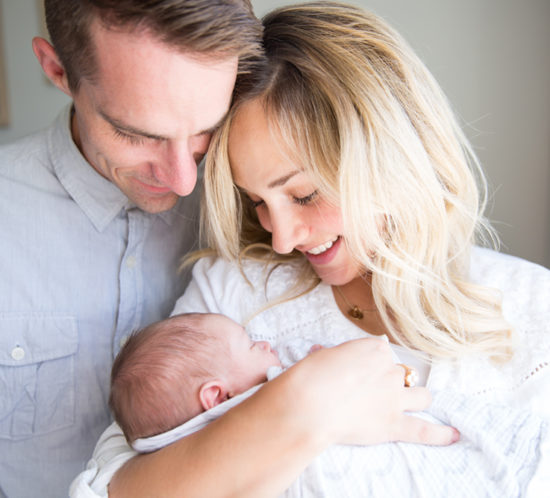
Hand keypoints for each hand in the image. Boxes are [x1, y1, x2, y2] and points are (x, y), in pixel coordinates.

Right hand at [288, 338, 458, 446]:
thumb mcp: (323, 355)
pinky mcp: (393, 424)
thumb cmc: (310, 376)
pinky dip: (440, 434)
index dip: (370, 362)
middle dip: (389, 380)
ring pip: (420, 396)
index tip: (357, 370)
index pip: (382, 351)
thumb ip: (339, 356)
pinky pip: (424, 430)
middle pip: (401, 373)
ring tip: (410, 404)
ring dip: (416, 399)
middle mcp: (389, 370)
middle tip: (369, 390)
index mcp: (374, 348)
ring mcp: (395, 398)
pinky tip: (453, 435)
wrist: (309, 404)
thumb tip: (334, 356)